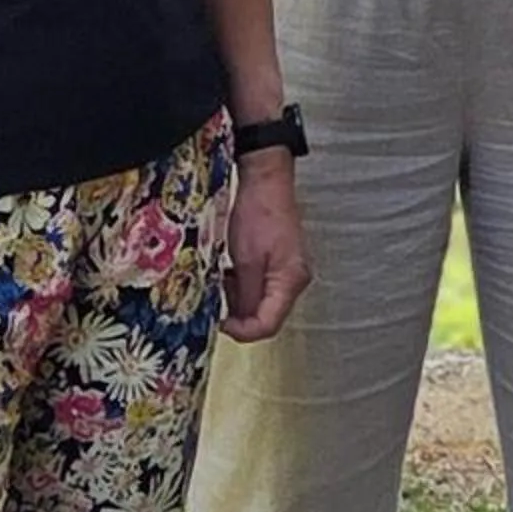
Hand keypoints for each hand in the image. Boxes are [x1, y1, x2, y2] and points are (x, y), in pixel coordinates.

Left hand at [220, 155, 310, 341]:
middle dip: (238, 310)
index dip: (242, 331)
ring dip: (238, 295)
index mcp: (290, 282)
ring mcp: (288, 270)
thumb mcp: (246, 260)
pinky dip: (243, 282)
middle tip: (218, 293)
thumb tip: (240, 322)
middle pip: (265, 315)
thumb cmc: (258, 213)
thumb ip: (245, 296)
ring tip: (225, 274)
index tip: (220, 323)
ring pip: (260, 300)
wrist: (265, 180)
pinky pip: (260, 284)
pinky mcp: (279, 261)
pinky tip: (232, 266)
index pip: (268, 325)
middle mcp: (294, 280)